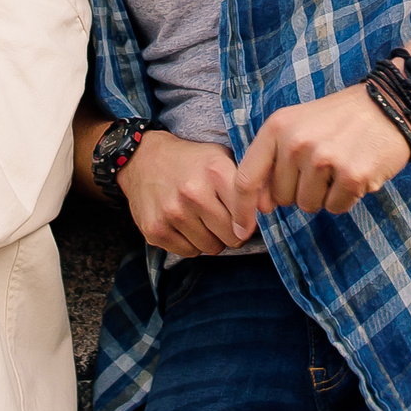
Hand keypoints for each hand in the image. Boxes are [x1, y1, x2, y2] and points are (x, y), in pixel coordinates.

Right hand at [117, 131, 262, 256]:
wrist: (141, 159)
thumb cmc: (190, 161)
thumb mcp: (220, 158)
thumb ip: (245, 182)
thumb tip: (268, 209)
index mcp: (214, 172)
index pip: (248, 215)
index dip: (250, 220)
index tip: (245, 218)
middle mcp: (193, 194)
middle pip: (232, 238)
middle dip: (231, 231)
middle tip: (221, 217)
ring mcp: (172, 214)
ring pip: (211, 248)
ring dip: (210, 237)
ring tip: (200, 217)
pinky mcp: (155, 231)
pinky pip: (189, 252)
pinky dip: (190, 242)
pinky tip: (184, 223)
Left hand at [234, 86, 410, 216]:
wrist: (386, 105)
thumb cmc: (336, 120)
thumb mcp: (295, 127)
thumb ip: (272, 162)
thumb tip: (260, 205)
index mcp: (276, 128)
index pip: (247, 177)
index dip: (242, 209)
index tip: (240, 230)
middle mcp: (296, 143)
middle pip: (281, 197)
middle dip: (298, 190)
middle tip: (319, 164)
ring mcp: (323, 159)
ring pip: (308, 205)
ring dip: (323, 194)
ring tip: (337, 166)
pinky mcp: (352, 175)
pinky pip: (335, 208)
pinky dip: (345, 198)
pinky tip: (354, 172)